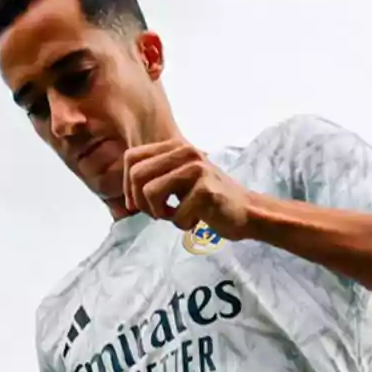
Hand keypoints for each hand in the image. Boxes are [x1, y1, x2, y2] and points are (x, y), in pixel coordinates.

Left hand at [123, 139, 254, 240]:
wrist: (246, 211)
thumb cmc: (208, 200)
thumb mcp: (179, 180)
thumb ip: (155, 176)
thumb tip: (125, 193)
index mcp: (175, 146)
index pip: (131, 159)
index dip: (127, 186)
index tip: (138, 204)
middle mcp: (185, 152)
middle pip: (137, 176)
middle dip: (141, 202)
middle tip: (157, 214)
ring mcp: (196, 168)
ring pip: (150, 193)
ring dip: (160, 214)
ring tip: (176, 216)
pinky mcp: (205, 189)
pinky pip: (175, 214)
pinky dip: (182, 224)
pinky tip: (197, 220)